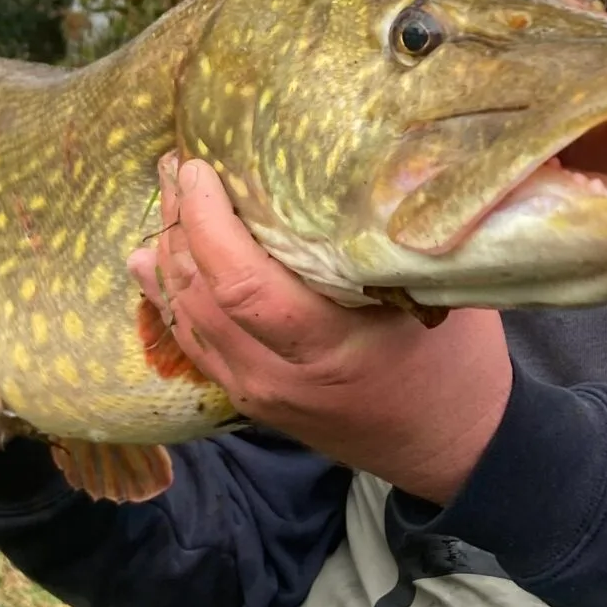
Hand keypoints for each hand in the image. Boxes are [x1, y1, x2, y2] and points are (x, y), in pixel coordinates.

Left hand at [129, 155, 511, 502]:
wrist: (452, 447)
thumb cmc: (458, 363)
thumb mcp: (440, 296)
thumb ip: (393, 240)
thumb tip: (366, 159)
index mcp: (331, 348)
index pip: (242, 285)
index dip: (208, 224)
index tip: (199, 167)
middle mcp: (281, 376)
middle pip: (202, 297)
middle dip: (179, 226)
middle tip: (173, 164)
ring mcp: (260, 394)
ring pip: (188, 321)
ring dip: (169, 257)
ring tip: (167, 198)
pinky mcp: (253, 400)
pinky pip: (195, 344)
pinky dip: (170, 297)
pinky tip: (149, 260)